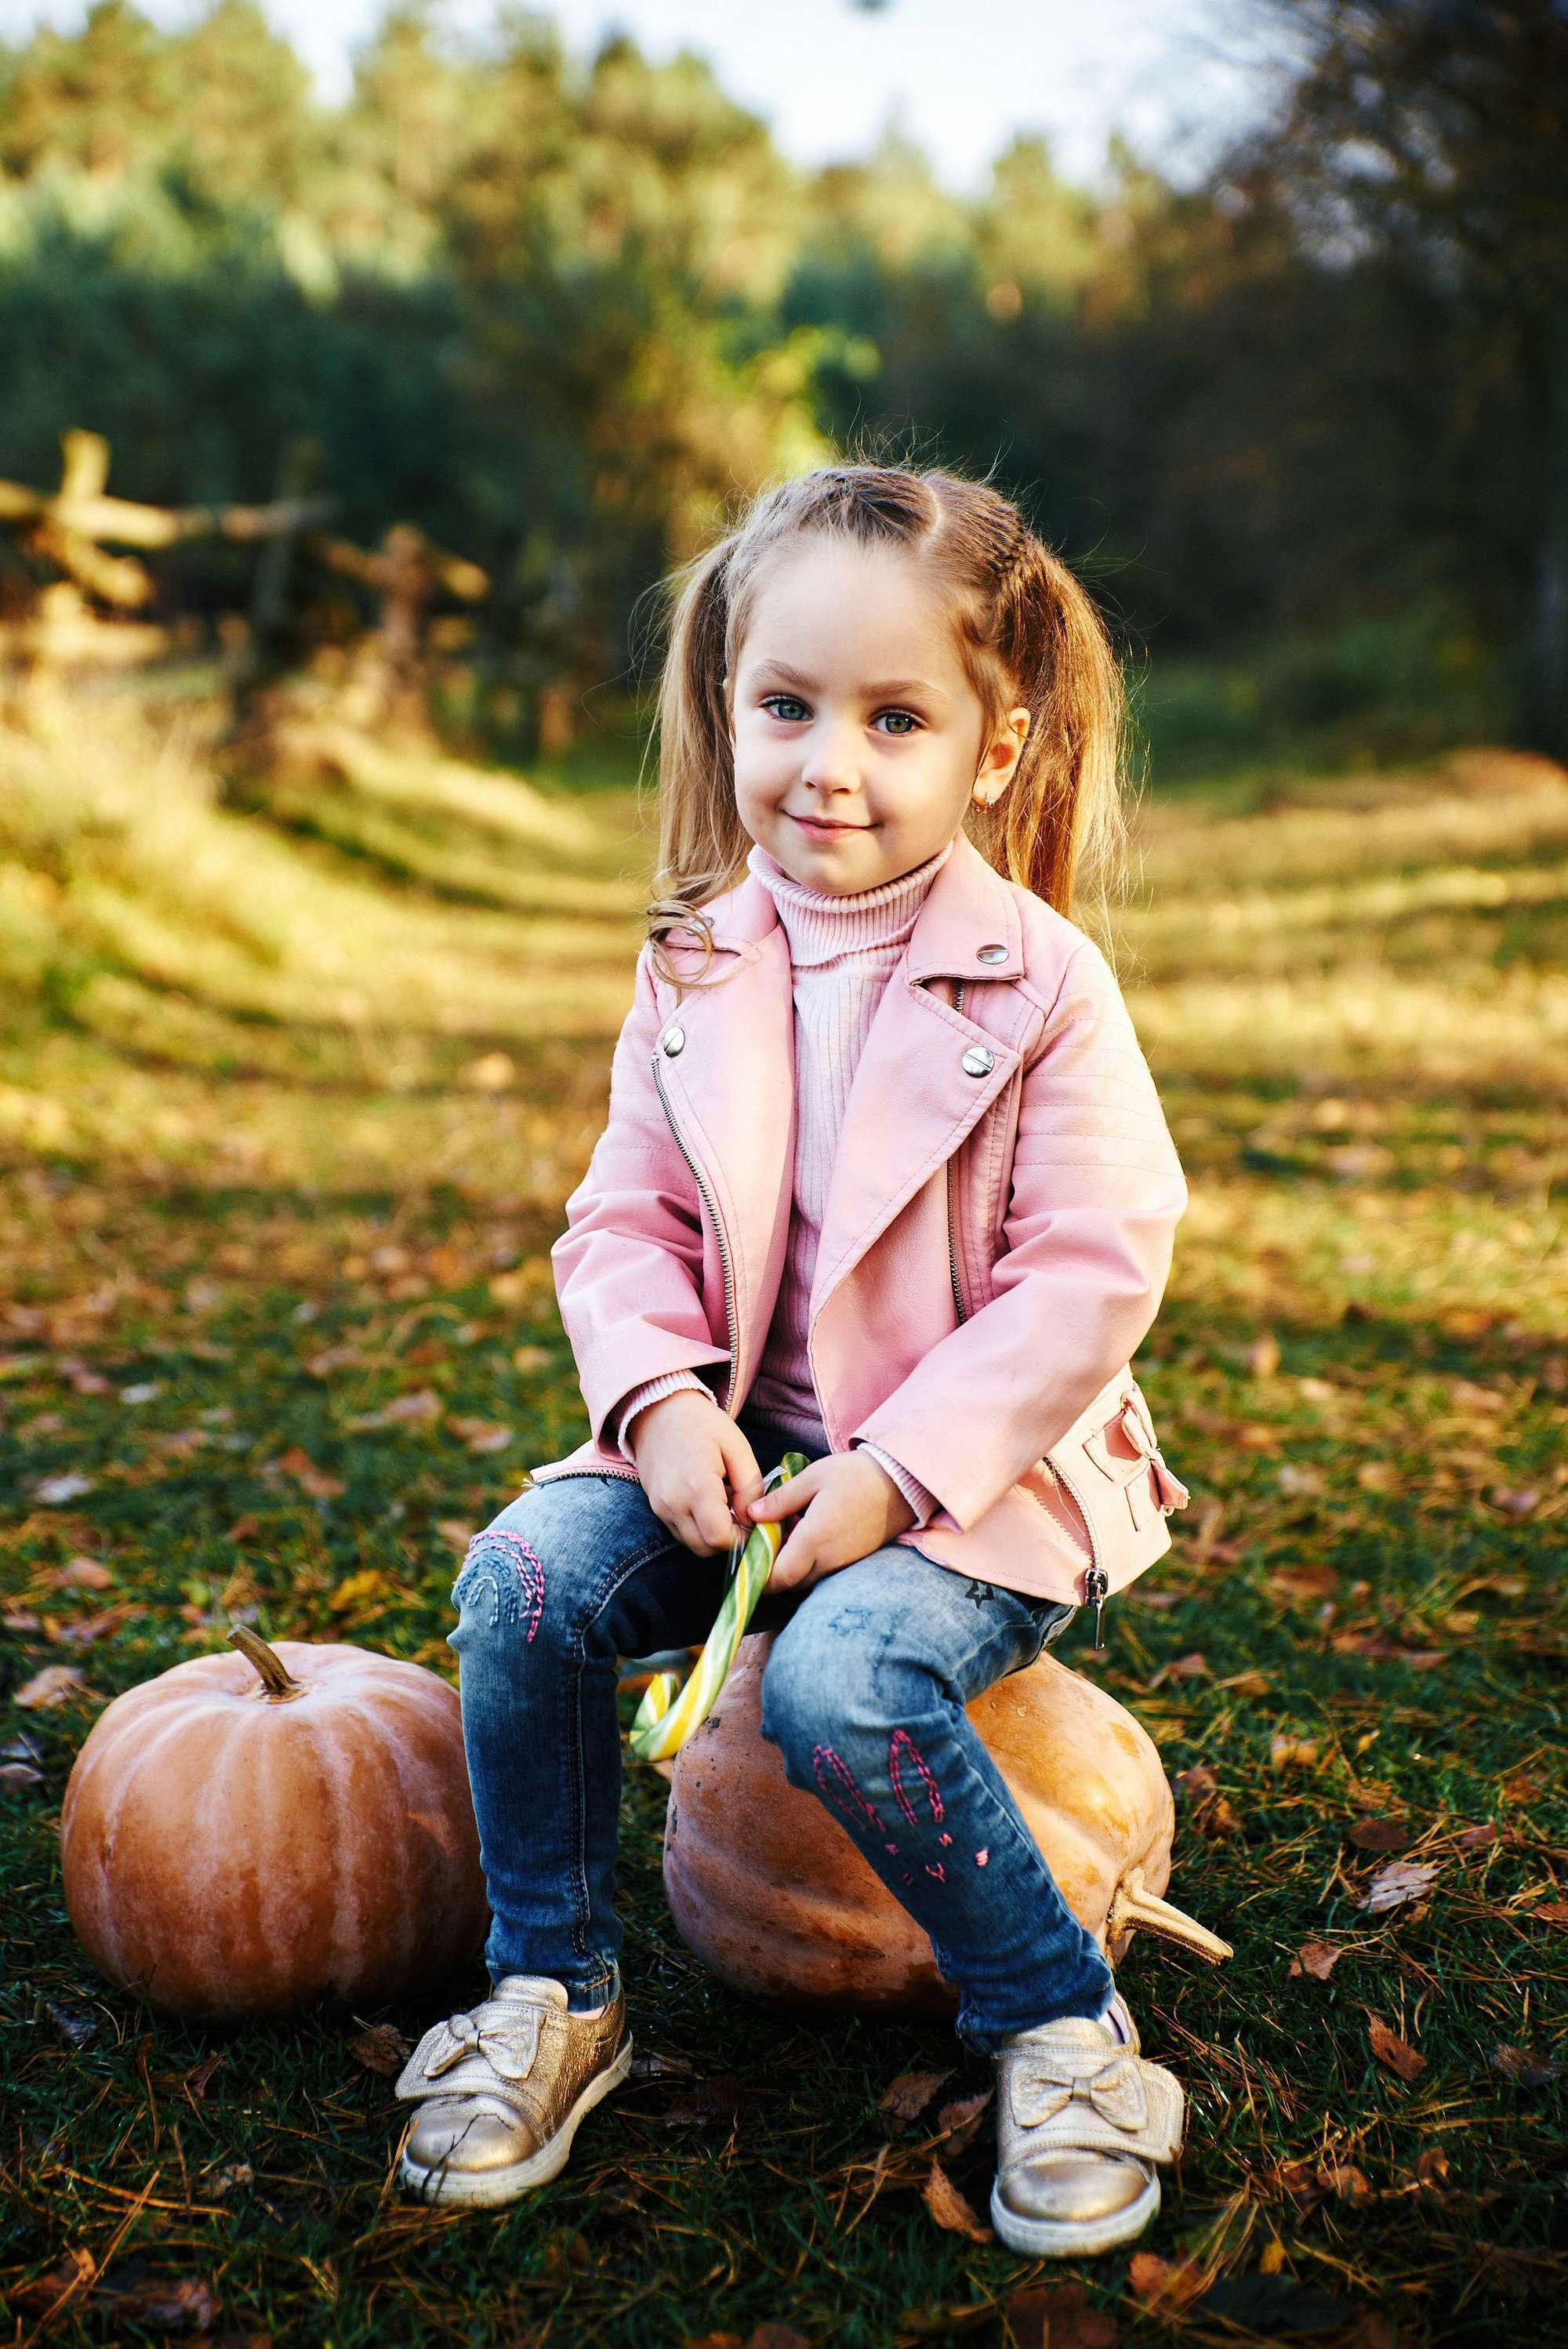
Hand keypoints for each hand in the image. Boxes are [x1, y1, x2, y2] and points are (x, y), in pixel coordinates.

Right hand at [626, 1392, 763, 1555]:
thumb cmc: (702, 1424)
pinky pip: (679, 1532)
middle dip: (728, 1541)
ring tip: (726, 1509)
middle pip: (705, 1548)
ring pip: (691, 1544)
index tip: (754, 1524)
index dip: (741, 1539)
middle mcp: (673, 1503)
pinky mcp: (655, 1507)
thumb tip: (751, 1519)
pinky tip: (708, 1506)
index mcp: (697, 1486)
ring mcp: (660, 1507)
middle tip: (743, 1519)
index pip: (719, 1538)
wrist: (658, 1410)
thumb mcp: (737, 1447)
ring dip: (712, 1536)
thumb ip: (750, 1487)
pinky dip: (696, 1529)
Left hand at [746, 1451, 916, 1591]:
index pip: (780, 1578)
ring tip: (793, 1535)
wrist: (901, 1482)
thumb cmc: (854, 1475)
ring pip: (809, 1579)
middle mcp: (829, 1560)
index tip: (751, 1560)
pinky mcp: (856, 1561)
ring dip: (795, 1567)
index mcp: (813, 1540)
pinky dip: (813, 1563)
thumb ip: (781, 1500)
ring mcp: (844, 1563)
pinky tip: (814, 1536)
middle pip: (792, 1583)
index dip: (761, 1577)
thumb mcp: (812, 1478)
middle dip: (776, 1571)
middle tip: (769, 1543)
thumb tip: (751, 1515)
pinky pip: (826, 1572)